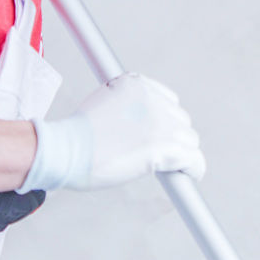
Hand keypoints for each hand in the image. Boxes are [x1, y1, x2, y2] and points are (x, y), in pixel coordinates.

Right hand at [18, 73, 204, 191]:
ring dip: (181, 153)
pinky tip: (190, 175)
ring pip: (189, 140)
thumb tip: (140, 125)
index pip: (169, 101)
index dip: (164, 121)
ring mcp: (160, 123)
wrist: (65, 149)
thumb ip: (128, 105)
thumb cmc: (77, 134)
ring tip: (166, 167)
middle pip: (181, 120)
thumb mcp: (104, 101)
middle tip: (155, 154)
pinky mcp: (164, 147)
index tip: (158, 135)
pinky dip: (195, 169)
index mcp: (138, 84)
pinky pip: (194, 159)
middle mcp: (153, 99)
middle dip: (172, 137)